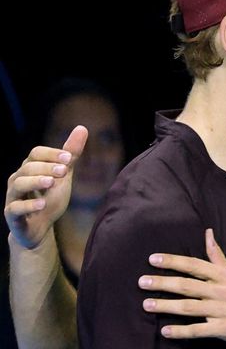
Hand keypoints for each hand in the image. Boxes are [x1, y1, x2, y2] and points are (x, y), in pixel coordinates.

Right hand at [5, 126, 87, 247]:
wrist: (39, 228)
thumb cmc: (49, 198)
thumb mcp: (63, 176)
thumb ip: (71, 155)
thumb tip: (82, 128)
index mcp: (29, 168)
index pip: (35, 154)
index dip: (51, 154)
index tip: (69, 158)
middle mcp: (18, 180)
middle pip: (28, 167)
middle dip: (46, 167)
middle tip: (64, 171)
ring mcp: (13, 197)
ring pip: (19, 184)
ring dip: (36, 182)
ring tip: (52, 182)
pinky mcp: (12, 215)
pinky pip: (15, 208)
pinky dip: (29, 206)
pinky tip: (42, 204)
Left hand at [139, 229, 225, 346]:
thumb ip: (218, 257)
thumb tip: (207, 234)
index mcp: (225, 276)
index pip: (195, 265)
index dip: (173, 261)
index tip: (153, 259)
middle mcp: (223, 291)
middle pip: (188, 285)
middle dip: (163, 283)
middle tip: (142, 282)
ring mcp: (223, 311)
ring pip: (189, 308)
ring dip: (166, 306)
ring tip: (146, 304)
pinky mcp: (224, 330)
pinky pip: (199, 331)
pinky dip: (181, 332)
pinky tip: (165, 331)